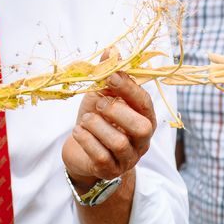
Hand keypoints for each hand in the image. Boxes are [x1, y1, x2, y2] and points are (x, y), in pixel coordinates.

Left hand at [62, 71, 156, 190]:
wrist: (79, 151)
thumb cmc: (96, 120)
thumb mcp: (101, 95)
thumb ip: (107, 74)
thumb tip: (111, 50)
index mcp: (144, 117)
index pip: (145, 102)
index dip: (129, 88)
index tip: (111, 76)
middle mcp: (142, 140)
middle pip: (141, 127)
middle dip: (116, 111)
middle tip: (98, 104)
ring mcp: (128, 159)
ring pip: (118, 142)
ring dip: (96, 126)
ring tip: (85, 120)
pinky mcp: (110, 172)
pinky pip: (101, 156)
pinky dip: (86, 140)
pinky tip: (79, 132)